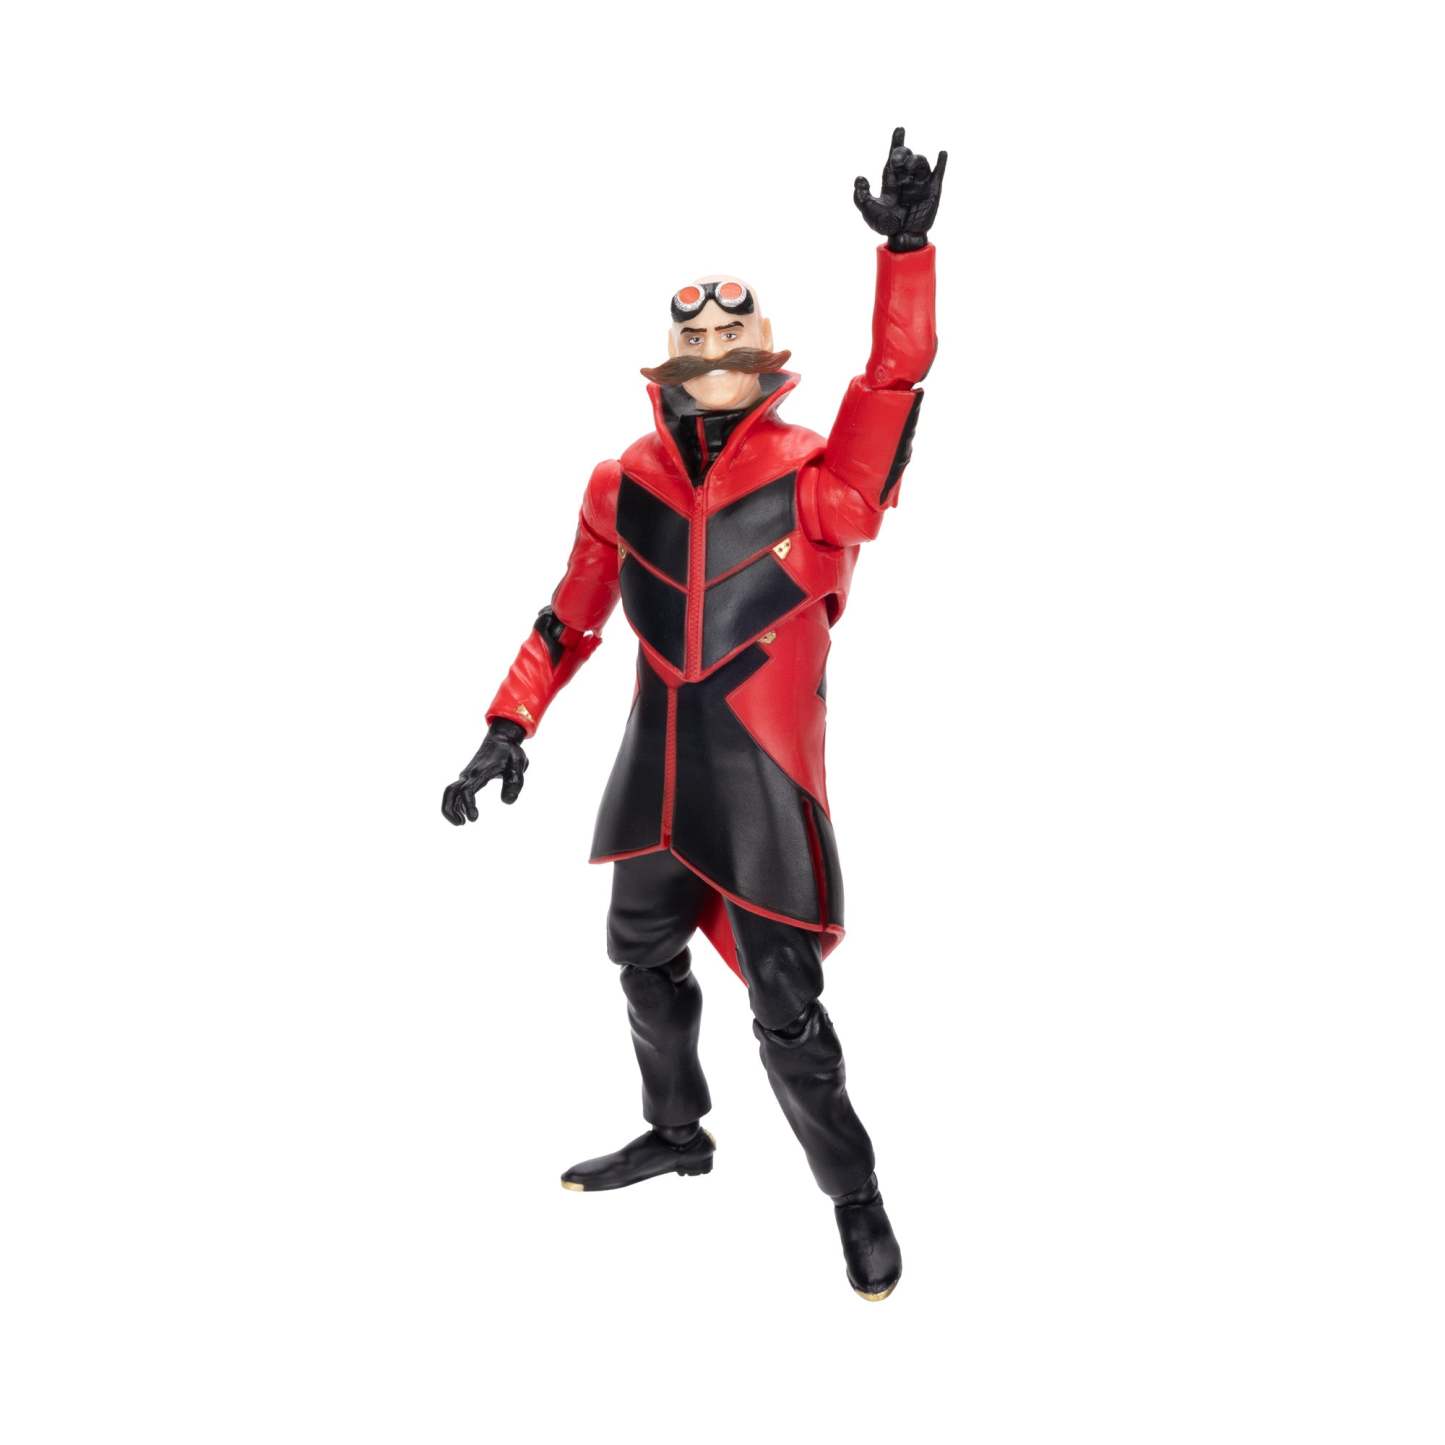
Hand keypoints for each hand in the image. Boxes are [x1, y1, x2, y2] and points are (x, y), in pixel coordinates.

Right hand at [441, 719, 528, 823]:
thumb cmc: (510, 751)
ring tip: (461, 822)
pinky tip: (463, 813)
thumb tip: (507, 802)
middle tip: (462, 824)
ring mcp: (466, 775)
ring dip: (450, 808)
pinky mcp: (467, 777)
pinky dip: (454, 803)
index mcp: (481, 772)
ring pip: (449, 792)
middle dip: (450, 809)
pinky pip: (454, 791)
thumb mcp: (518, 763)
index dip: (468, 805)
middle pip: (450, 792)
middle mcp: (469, 774)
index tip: (473, 819)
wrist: (501, 737)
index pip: (468, 791)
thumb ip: (515, 782)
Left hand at [853, 126, 946, 252]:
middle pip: (907, 156)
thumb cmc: (885, 225)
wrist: (902, 237)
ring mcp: (920, 183)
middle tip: (896, 160)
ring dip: (915, 160)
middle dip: (902, 153)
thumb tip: (860, 178)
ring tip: (909, 165)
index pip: (894, 156)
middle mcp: (906, 178)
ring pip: (921, 162)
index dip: (897, 142)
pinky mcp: (933, 191)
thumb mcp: (868, 210)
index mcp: (891, 180)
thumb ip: (861, 196)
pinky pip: (939, 173)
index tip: (899, 129)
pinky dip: (942, 162)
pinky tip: (942, 154)